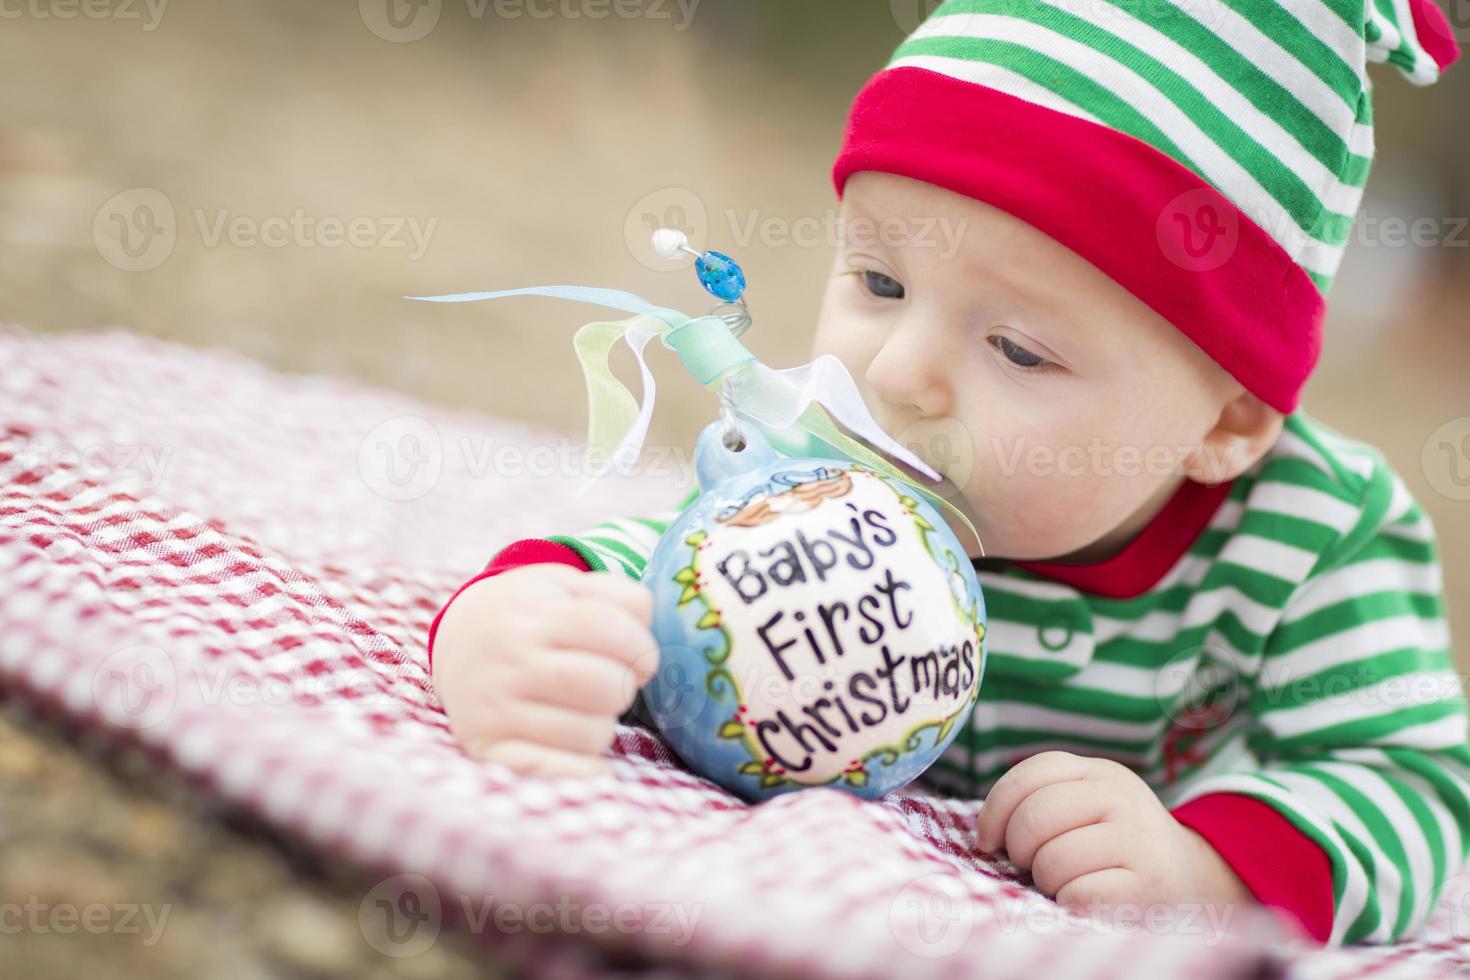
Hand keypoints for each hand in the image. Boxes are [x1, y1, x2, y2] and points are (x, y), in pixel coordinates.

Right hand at [431, 563, 657, 777]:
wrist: (457, 644)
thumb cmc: (530, 617)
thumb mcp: (565, 586)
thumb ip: (617, 595)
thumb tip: (644, 632)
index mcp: (532, 614)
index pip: (605, 626)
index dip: (640, 647)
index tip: (643, 660)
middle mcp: (508, 661)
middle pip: (603, 685)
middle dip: (624, 688)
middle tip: (613, 685)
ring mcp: (494, 709)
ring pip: (589, 734)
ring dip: (603, 726)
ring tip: (585, 711)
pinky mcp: (487, 749)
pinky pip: (554, 771)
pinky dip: (584, 769)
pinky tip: (586, 756)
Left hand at [975, 751, 1254, 912]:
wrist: (1193, 880)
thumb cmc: (1116, 845)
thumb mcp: (1089, 806)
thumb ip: (1043, 800)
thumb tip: (985, 835)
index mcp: (1101, 772)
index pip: (1030, 774)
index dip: (996, 810)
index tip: (989, 840)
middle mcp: (1122, 798)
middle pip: (1034, 818)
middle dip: (1018, 849)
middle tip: (1030, 866)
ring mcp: (1139, 840)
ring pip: (1052, 860)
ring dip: (1045, 882)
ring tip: (1064, 883)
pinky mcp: (1148, 885)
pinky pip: (1077, 894)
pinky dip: (1069, 904)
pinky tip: (1083, 900)